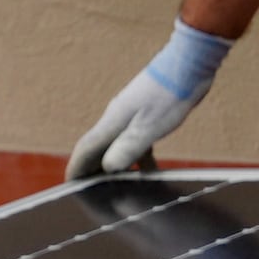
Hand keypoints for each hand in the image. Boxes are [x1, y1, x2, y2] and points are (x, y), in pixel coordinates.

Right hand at [67, 22, 235, 180]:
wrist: (188, 66)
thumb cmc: (169, 96)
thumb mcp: (149, 127)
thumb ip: (128, 147)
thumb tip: (108, 167)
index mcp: (113, 121)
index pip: (86, 148)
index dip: (77, 167)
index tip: (70, 184)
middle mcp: (117, 118)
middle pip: (97, 148)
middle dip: (91, 170)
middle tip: (90, 193)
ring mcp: (131, 115)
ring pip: (117, 145)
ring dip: (116, 167)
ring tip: (119, 188)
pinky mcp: (147, 115)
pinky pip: (136, 141)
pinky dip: (138, 159)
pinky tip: (149, 172)